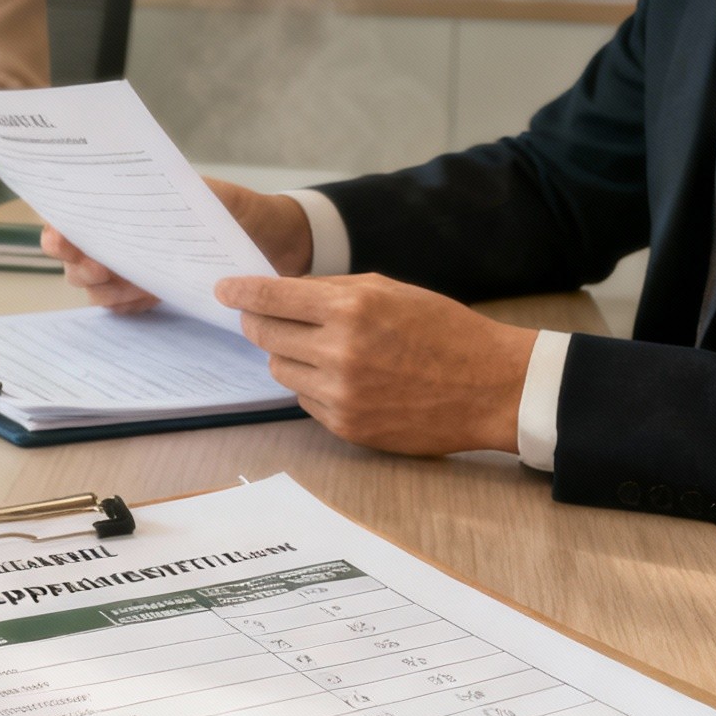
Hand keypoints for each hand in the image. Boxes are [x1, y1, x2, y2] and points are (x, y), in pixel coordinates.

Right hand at [42, 176, 315, 313]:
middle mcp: (121, 239)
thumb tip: (149, 195)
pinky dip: (128, 307)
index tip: (64, 240)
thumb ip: (184, 194)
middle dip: (80, 266)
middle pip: (76, 260)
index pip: (74, 218)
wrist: (275, 243)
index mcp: (125, 208)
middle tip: (101, 268)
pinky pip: (123, 308)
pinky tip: (147, 301)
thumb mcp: (215, 196)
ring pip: (96, 288)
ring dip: (107, 290)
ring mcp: (133, 269)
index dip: (60, 231)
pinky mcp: (151, 295)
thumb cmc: (240, 211)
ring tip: (136, 288)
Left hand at [215, 272, 536, 455]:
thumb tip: (281, 292)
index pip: (270, 297)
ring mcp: (340, 393)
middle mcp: (339, 351)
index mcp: (351, 308)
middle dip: (259, 322)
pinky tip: (343, 377)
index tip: (224, 289)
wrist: (491, 387)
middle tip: (264, 317)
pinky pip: (303, 399)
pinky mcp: (346, 425)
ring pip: (279, 368)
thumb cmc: (443, 331)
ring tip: (323, 348)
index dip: (240, 292)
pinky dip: (312, 385)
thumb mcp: (389, 290)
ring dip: (289, 355)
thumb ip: (331, 290)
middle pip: (264, 334)